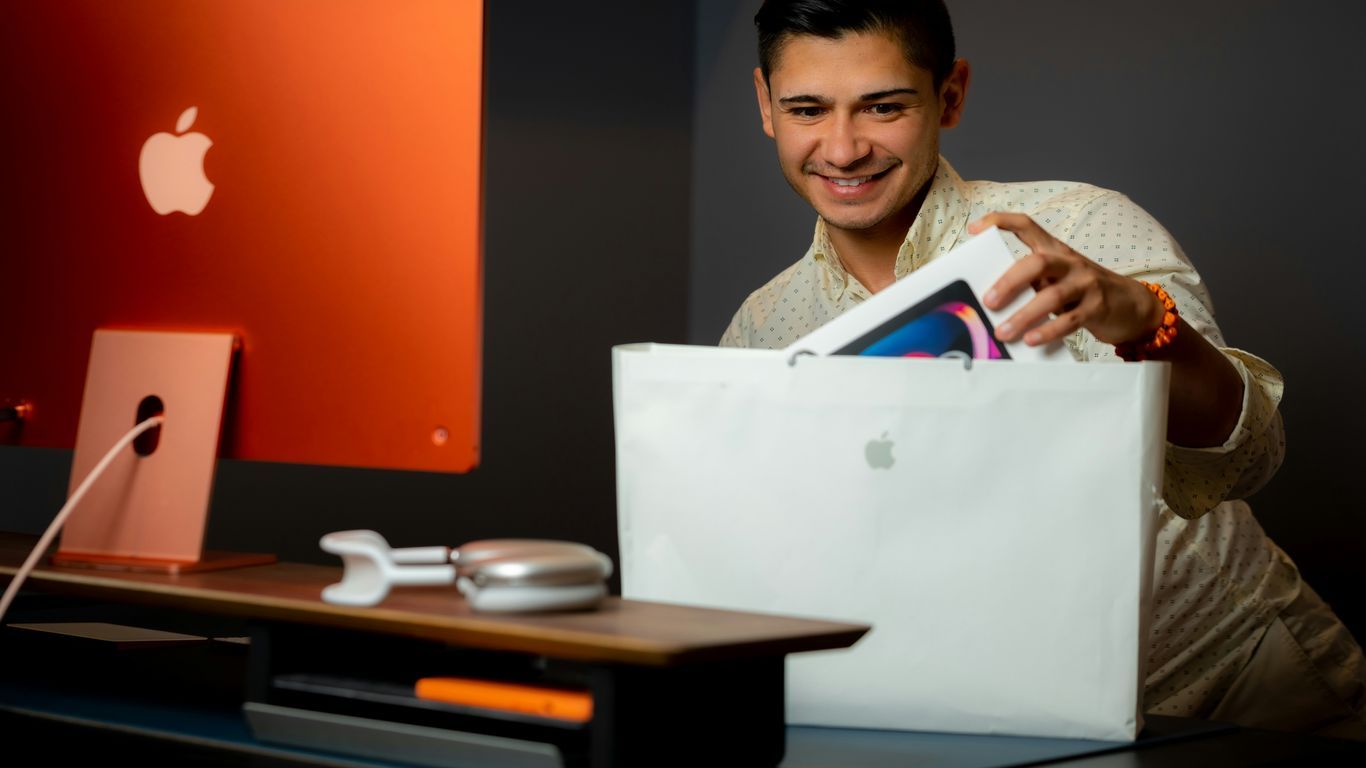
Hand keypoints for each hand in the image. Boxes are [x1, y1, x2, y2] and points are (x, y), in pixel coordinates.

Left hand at [969, 212, 1163, 346]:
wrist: (1131, 304)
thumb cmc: (1082, 291)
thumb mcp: (1056, 278)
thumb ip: (1030, 283)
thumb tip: (990, 302)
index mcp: (1054, 250)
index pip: (1027, 225)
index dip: (1000, 222)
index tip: (974, 229)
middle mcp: (1069, 262)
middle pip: (1036, 263)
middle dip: (1009, 282)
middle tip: (988, 302)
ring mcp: (1086, 283)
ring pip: (1052, 295)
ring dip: (1024, 315)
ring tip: (1004, 332)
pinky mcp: (1098, 307)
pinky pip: (1070, 320)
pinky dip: (1048, 331)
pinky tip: (1032, 340)